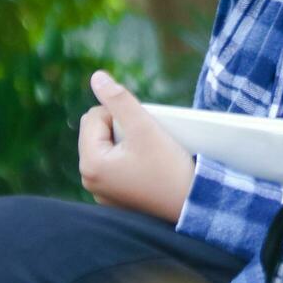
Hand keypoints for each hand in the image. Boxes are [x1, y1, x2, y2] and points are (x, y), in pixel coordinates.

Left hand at [77, 71, 194, 222]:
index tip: (143, 131)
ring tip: (149, 153)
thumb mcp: (144, 127)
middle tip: (146, 141)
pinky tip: (149, 167)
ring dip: (126, 142)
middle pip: (98, 132)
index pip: (95, 116)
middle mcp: (90, 181)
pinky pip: (116, 167)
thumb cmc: (168, 167)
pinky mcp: (116, 199)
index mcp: (90, 164)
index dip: (121, 115)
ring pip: (108, 148)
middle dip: (120, 128)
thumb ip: (119, 99)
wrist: (193, 206)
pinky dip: (130, 160)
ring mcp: (102, 193)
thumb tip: (96, 76)